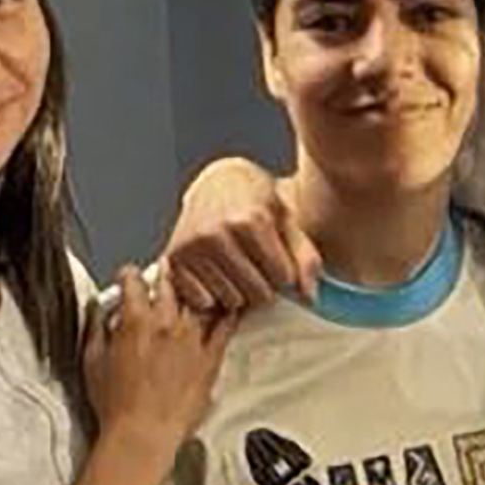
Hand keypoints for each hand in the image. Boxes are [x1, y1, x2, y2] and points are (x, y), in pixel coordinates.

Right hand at [90, 272, 226, 446]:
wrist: (142, 435)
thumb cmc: (114, 405)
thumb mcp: (91, 361)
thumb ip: (94, 328)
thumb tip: (96, 309)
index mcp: (135, 321)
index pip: (134, 283)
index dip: (130, 275)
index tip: (130, 275)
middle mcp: (166, 324)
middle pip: (170, 286)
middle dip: (165, 275)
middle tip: (165, 272)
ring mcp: (191, 340)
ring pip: (198, 300)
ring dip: (195, 289)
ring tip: (196, 284)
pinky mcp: (209, 360)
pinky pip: (224, 329)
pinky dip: (229, 314)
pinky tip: (233, 304)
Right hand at [157, 159, 311, 316]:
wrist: (217, 183)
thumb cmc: (256, 200)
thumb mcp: (287, 220)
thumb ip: (305, 257)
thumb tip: (309, 297)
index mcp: (251, 219)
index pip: (283, 278)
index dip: (284, 273)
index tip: (277, 259)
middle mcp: (218, 232)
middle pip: (258, 294)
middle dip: (264, 285)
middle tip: (257, 264)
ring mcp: (193, 246)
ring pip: (232, 300)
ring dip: (239, 291)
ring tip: (237, 266)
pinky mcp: (175, 258)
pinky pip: (204, 301)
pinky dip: (213, 293)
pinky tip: (217, 271)